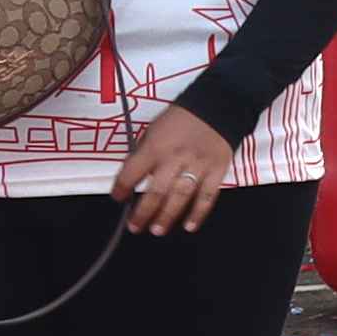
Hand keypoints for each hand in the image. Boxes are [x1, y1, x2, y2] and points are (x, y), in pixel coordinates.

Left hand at [116, 106, 242, 237]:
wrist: (219, 105)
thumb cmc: (182, 117)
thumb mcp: (154, 128)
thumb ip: (145, 152)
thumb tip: (137, 176)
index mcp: (156, 147)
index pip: (132, 172)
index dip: (122, 188)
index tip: (118, 198)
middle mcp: (175, 159)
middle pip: (156, 192)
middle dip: (143, 212)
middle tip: (135, 227)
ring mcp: (198, 166)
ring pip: (180, 197)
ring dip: (167, 216)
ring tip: (157, 230)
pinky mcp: (217, 171)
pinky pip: (207, 196)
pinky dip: (198, 213)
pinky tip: (189, 226)